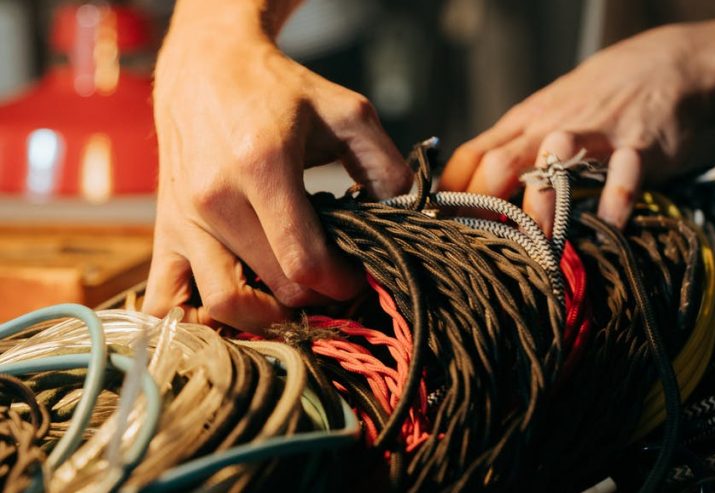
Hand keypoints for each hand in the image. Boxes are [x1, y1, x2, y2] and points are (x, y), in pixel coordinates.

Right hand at [143, 2, 410, 329]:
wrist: (207, 66)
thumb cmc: (278, 90)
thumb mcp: (345, 112)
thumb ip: (385, 166)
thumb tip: (406, 216)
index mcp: (262, 166)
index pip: (304, 260)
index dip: (341, 283)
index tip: (356, 276)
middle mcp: (216, 198)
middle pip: (274, 287)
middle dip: (315, 298)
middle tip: (333, 284)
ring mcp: (184, 218)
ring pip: (223, 305)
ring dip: (265, 318)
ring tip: (290, 300)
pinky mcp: (164, 229)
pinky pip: (166, 300)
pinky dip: (197, 321)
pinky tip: (231, 311)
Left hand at [441, 20, 714, 233]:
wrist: (667, 65)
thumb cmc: (596, 100)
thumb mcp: (546, 116)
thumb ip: (513, 148)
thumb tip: (469, 189)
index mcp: (523, 123)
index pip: (472, 155)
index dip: (449, 192)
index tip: (436, 226)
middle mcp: (549, 129)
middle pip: (500, 163)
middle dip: (480, 205)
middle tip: (476, 248)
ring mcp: (594, 135)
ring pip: (555, 163)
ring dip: (541, 205)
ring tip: (536, 247)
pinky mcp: (639, 145)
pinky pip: (624, 176)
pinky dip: (615, 203)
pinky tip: (605, 229)